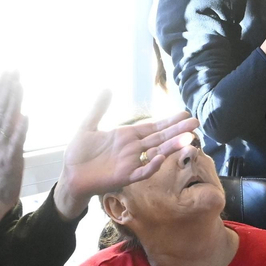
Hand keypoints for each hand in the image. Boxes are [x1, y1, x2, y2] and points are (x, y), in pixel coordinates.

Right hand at [0, 72, 27, 234]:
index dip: (3, 87)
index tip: (9, 70)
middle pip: (1, 107)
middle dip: (8, 88)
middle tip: (14, 69)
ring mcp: (0, 147)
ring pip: (7, 120)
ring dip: (13, 102)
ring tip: (19, 84)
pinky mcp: (9, 160)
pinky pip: (15, 142)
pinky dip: (19, 129)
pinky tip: (24, 116)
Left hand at [51, 91, 198, 219]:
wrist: (70, 174)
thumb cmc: (79, 153)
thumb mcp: (87, 126)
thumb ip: (99, 108)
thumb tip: (107, 88)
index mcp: (126, 136)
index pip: (152, 127)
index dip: (168, 121)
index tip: (184, 114)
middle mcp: (133, 149)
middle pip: (160, 138)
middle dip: (177, 130)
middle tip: (195, 123)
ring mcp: (130, 163)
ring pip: (156, 153)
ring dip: (172, 146)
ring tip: (189, 138)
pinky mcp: (125, 177)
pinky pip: (142, 172)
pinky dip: (152, 166)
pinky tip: (161, 157)